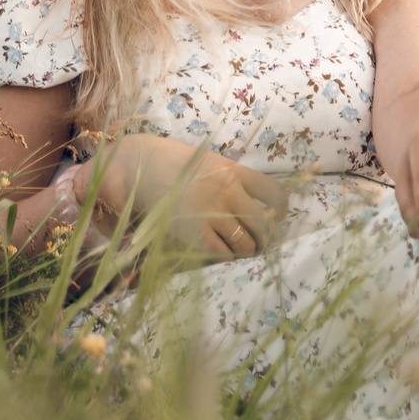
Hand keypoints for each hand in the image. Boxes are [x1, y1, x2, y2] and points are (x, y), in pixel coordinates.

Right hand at [92, 135, 287, 259]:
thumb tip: (251, 200)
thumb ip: (230, 179)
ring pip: (246, 243)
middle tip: (258, 242)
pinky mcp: (194, 232)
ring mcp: (213, 213)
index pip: (275, 193)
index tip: (277, 217)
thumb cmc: (171, 163)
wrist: (138, 166)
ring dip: (247, 251)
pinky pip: (222, 253)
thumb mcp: (208, 162)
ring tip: (240, 251)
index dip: (280, 210)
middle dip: (265, 237)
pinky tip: (219, 253)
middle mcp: (229, 192)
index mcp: (235, 172)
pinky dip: (225, 257)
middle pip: (264, 223)